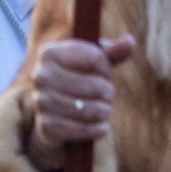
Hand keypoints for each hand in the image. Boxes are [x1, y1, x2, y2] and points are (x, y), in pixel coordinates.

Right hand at [22, 33, 136, 171]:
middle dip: (107, 92)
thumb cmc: (77, 78)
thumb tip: (130, 41)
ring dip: (104, 111)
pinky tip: (101, 126)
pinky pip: (82, 130)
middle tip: (106, 95)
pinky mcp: (46, 126)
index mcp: (50, 52)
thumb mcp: (92, 62)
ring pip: (89, 109)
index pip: (94, 57)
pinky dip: (98, 129)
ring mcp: (41, 101)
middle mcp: (41, 75)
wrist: (52, 112)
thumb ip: (111, 51)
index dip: (106, 68)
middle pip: (94, 85)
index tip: (104, 72)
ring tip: (104, 109)